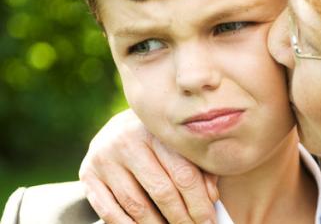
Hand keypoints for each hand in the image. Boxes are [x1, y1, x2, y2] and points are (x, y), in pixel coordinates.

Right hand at [79, 109, 218, 223]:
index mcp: (157, 131)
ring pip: (136, 206)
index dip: (199, 203)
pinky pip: (110, 212)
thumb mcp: (180, 147)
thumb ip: (199, 169)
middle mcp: (128, 140)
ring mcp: (105, 158)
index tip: (210, 221)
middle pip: (161, 191)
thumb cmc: (161, 142)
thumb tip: (211, 199)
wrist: (119, 128)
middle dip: (182, 218)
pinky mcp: (88, 174)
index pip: (183, 174)